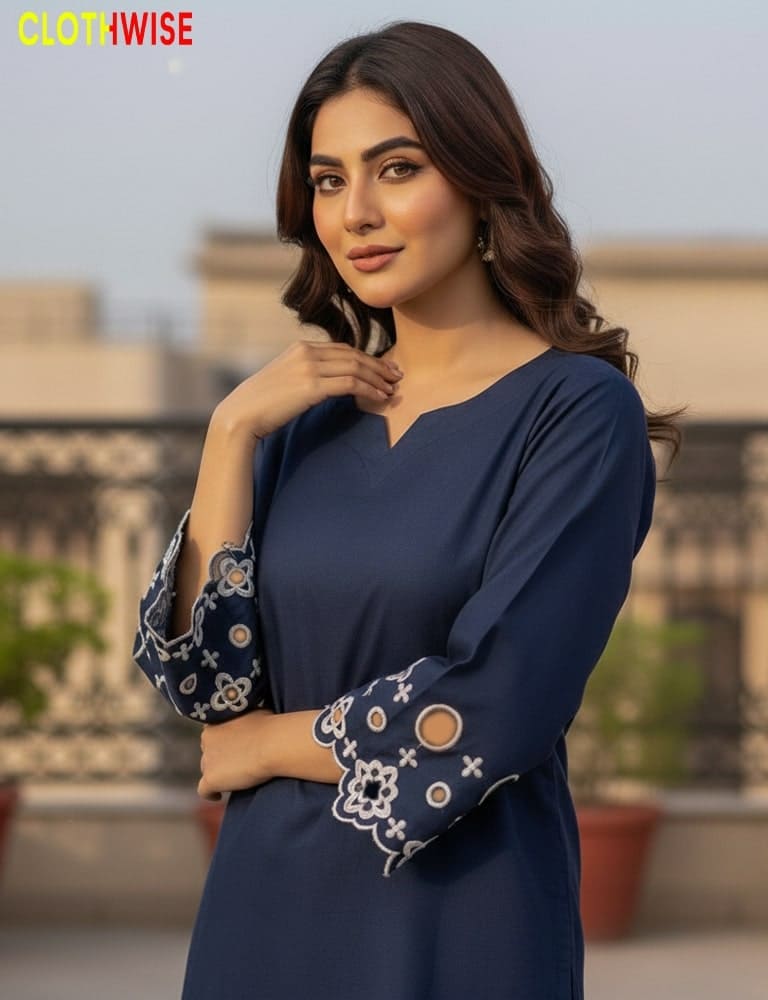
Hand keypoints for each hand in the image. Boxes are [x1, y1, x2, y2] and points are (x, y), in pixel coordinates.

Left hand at [197, 709, 275, 800]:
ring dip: (218, 774)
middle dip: (219, 758)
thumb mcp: (253, 715)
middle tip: (236, 764)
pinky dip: (210, 794)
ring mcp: (207, 760)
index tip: (235, 749)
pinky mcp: (211, 779)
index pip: (213, 736)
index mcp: (216, 723)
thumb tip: (247, 726)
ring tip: (233, 780)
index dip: (223, 743)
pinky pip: (204, 790)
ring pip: (207, 770)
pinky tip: (218, 796)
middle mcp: (207, 740)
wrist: (273, 744)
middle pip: (209, 753)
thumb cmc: (269, 727)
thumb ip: (241, 722)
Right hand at [211, 339, 403, 441]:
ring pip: (356, 367)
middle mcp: (306, 352)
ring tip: (392, 389)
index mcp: (301, 348)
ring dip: (378, 378)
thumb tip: (326, 384)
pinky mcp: (311, 386)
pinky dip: (369, 389)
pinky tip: (379, 397)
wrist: (241, 416)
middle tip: (397, 376)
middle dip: (379, 365)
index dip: (367, 358)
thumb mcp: (285, 381)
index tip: (384, 368)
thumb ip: (305, 375)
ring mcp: (308, 367)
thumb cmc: (262, 406)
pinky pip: (350, 384)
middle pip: (354, 355)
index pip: (343, 348)